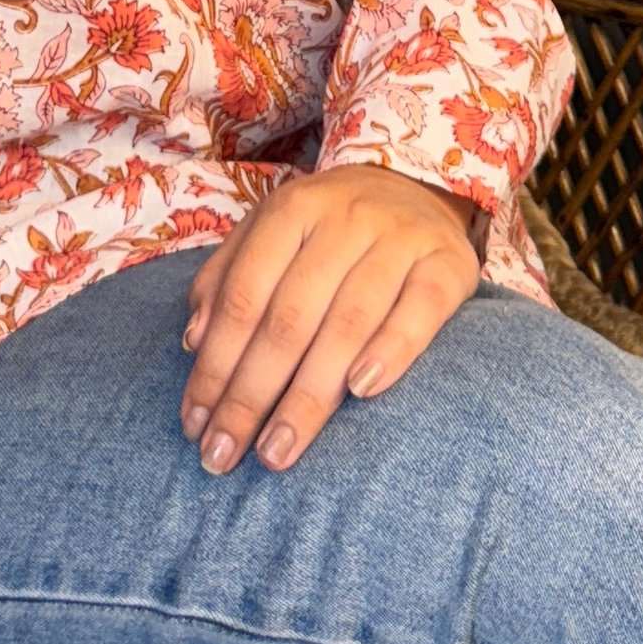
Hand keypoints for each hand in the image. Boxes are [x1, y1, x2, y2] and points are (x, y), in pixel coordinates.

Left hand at [177, 165, 482, 475]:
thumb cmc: (328, 229)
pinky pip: (420, 312)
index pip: (243, 297)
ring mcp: (400, 239)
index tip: (194, 425)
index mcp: (291, 210)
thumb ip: (227, 280)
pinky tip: (361, 393)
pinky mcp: (449, 264)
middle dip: (250, 395)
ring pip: (347, 323)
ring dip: (308, 397)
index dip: (215, 365)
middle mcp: (345, 219)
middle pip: (288, 319)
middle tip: (224, 456)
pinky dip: (390, 351)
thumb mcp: (271, 234)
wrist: (418, 188)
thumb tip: (193, 341)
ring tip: (277, 451)